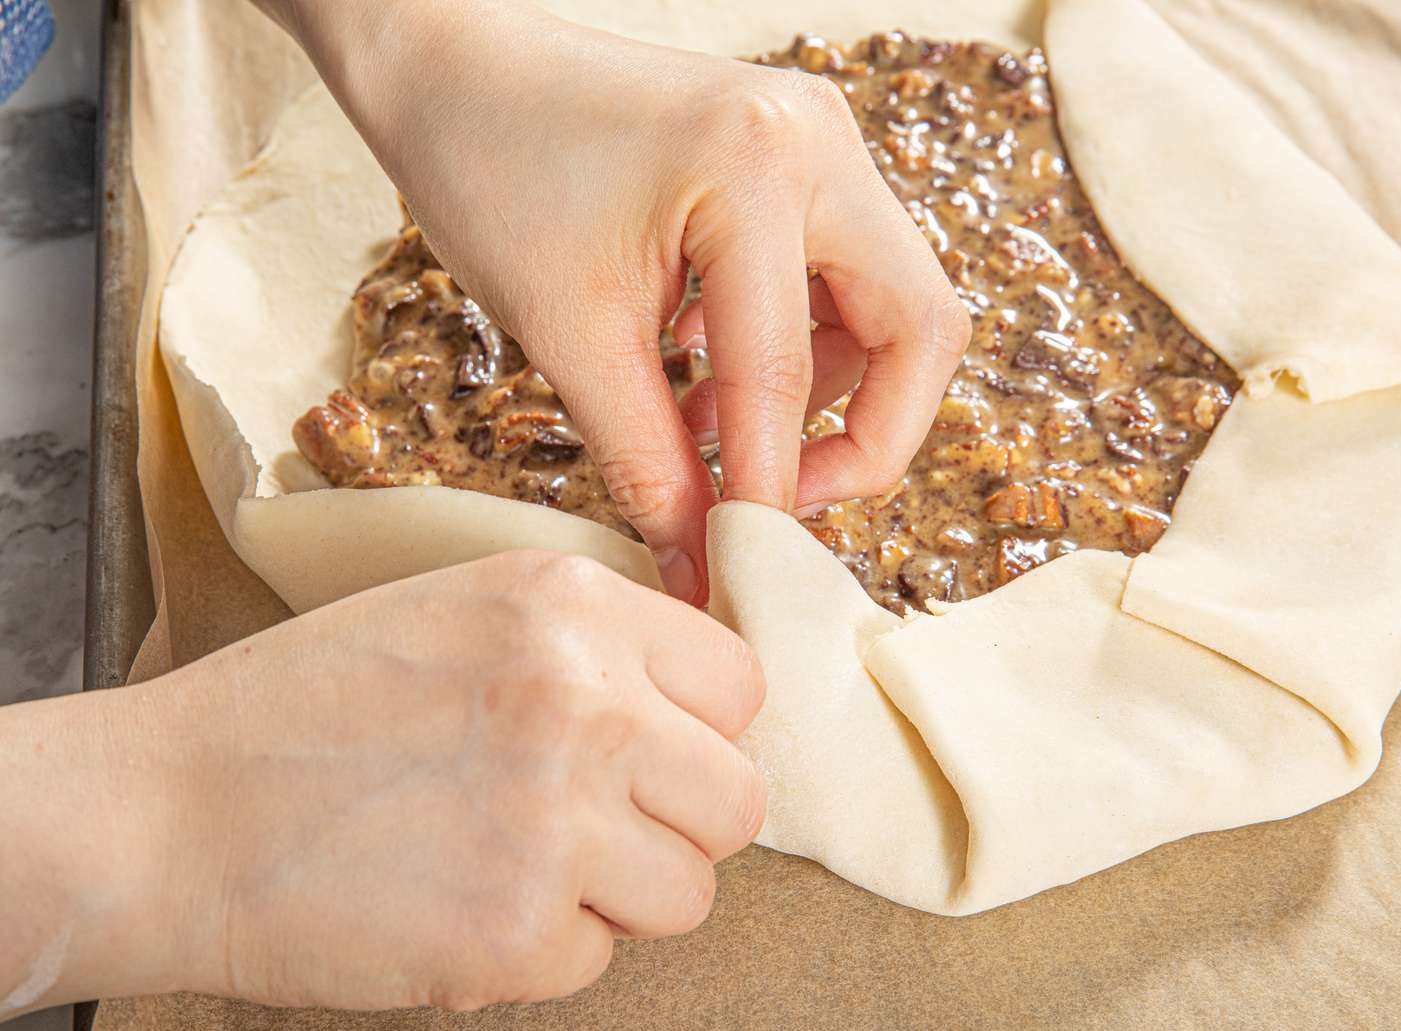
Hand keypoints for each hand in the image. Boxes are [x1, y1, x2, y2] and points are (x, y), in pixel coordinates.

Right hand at [0, 552, 764, 1015]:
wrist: (168, 812)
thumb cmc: (306, 710)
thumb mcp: (461, 614)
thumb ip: (587, 647)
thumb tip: (693, 707)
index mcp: (571, 606)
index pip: (738, 684)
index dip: (696, 730)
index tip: (650, 754)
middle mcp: (584, 701)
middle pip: (738, 799)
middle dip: (677, 825)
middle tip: (595, 830)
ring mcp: (558, 820)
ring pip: (688, 892)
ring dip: (616, 898)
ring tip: (516, 867)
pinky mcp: (518, 931)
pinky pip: (596, 960)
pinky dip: (537, 952)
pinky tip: (456, 907)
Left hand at [275, 0, 970, 601]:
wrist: (453, 64)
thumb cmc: (488, 166)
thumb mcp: (567, 331)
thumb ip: (646, 462)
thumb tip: (699, 568)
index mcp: (758, 165)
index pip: (789, 374)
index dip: (767, 491)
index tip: (734, 565)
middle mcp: (818, 142)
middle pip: (920, 329)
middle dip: (866, 439)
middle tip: (779, 502)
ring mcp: (820, 144)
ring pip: (894, 306)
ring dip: (831, 393)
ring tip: (718, 432)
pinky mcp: (800, 162)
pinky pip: (843, 277)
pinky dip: (801, 346)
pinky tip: (712, 374)